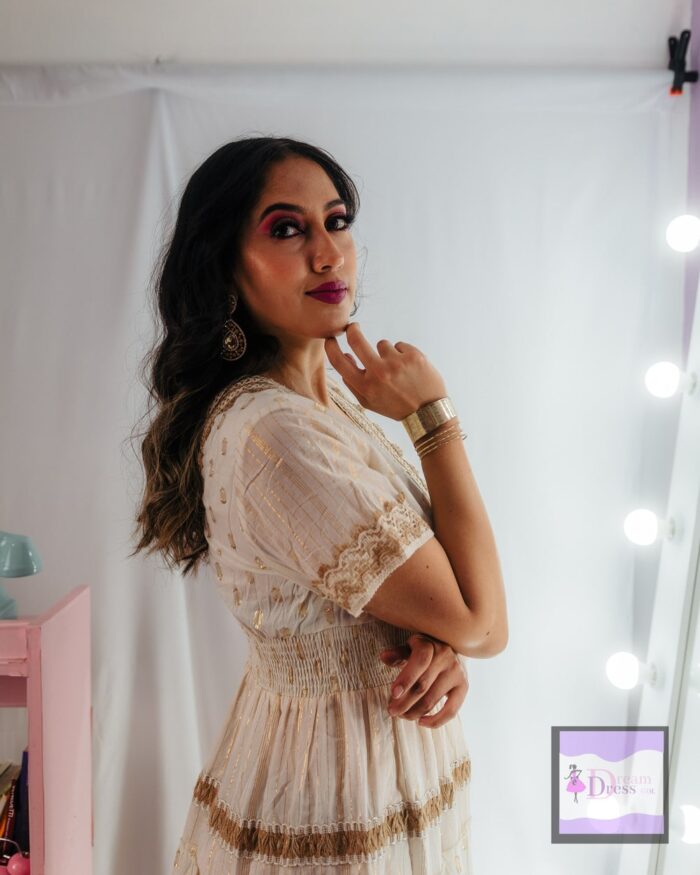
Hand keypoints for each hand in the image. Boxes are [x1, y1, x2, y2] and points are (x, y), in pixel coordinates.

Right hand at [324, 322, 446, 420]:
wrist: (428, 413)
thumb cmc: (395, 406)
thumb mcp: (369, 403)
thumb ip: (353, 383)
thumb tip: (346, 356)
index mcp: (365, 387)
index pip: (339, 362)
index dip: (331, 348)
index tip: (331, 340)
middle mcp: (379, 374)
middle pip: (356, 340)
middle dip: (352, 330)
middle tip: (353, 327)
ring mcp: (397, 363)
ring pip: (382, 344)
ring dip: (387, 353)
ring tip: (397, 369)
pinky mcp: (413, 356)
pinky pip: (400, 345)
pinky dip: (403, 354)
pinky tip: (409, 368)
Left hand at [378, 633, 468, 728]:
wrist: (452, 648)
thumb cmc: (425, 650)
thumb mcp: (411, 647)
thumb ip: (398, 653)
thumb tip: (383, 657)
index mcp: (430, 645)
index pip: (419, 661)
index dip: (406, 678)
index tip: (393, 693)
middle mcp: (446, 657)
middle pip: (423, 685)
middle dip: (404, 702)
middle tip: (391, 711)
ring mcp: (456, 673)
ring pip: (432, 699)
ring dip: (414, 712)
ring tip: (402, 715)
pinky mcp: (463, 687)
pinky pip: (451, 710)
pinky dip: (436, 720)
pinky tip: (421, 722)